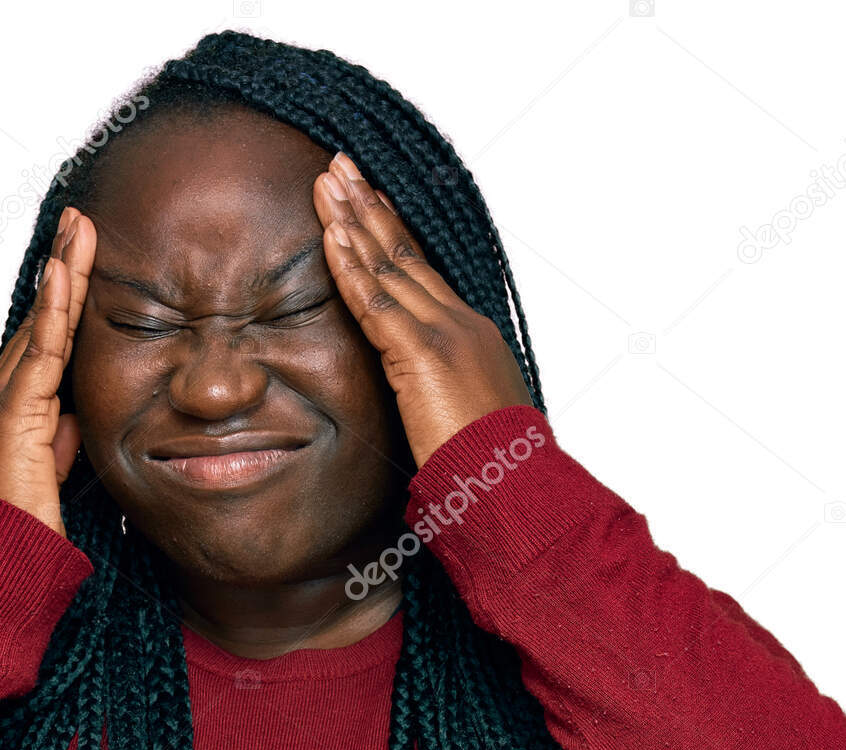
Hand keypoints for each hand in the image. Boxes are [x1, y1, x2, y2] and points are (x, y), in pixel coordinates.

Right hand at [0, 206, 96, 536]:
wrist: (0, 570)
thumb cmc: (26, 534)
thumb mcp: (53, 476)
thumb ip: (61, 440)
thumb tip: (76, 415)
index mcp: (7, 411)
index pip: (41, 343)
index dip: (61, 300)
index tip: (78, 257)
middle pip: (37, 322)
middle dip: (61, 269)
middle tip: (80, 221)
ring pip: (37, 327)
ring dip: (62, 274)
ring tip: (80, 229)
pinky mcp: (10, 417)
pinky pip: (39, 354)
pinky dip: (53, 312)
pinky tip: (65, 274)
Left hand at [312, 152, 533, 465]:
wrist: (517, 486)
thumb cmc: (496, 468)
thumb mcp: (469, 419)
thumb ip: (442, 395)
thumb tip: (426, 398)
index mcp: (471, 337)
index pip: (422, 274)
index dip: (393, 234)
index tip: (369, 200)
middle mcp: (460, 324)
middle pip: (405, 254)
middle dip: (369, 207)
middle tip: (341, 167)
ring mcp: (442, 335)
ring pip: (390, 265)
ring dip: (354, 220)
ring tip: (328, 182)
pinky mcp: (422, 354)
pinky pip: (377, 301)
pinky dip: (352, 266)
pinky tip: (332, 235)